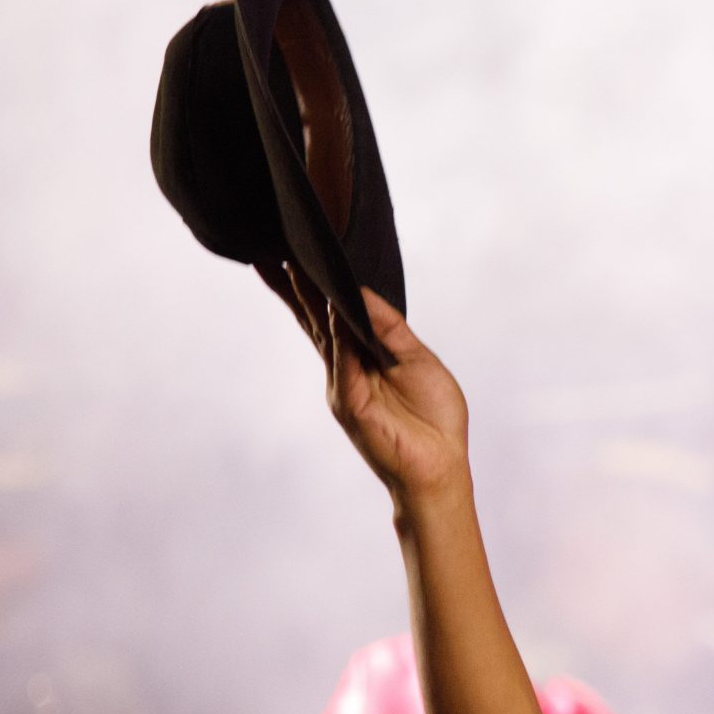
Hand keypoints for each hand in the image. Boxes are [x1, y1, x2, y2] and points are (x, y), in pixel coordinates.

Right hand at [270, 267, 470, 500]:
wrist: (441, 465)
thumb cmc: (433, 418)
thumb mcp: (418, 359)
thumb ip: (391, 328)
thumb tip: (363, 292)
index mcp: (361, 357)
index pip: (329, 316)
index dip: (310, 288)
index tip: (293, 255)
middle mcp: (345, 369)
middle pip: (313, 320)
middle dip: (294, 287)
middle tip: (272, 249)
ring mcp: (344, 386)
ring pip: (323, 336)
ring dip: (310, 301)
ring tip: (295, 266)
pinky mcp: (352, 405)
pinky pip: (344, 364)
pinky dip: (340, 338)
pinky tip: (332, 311)